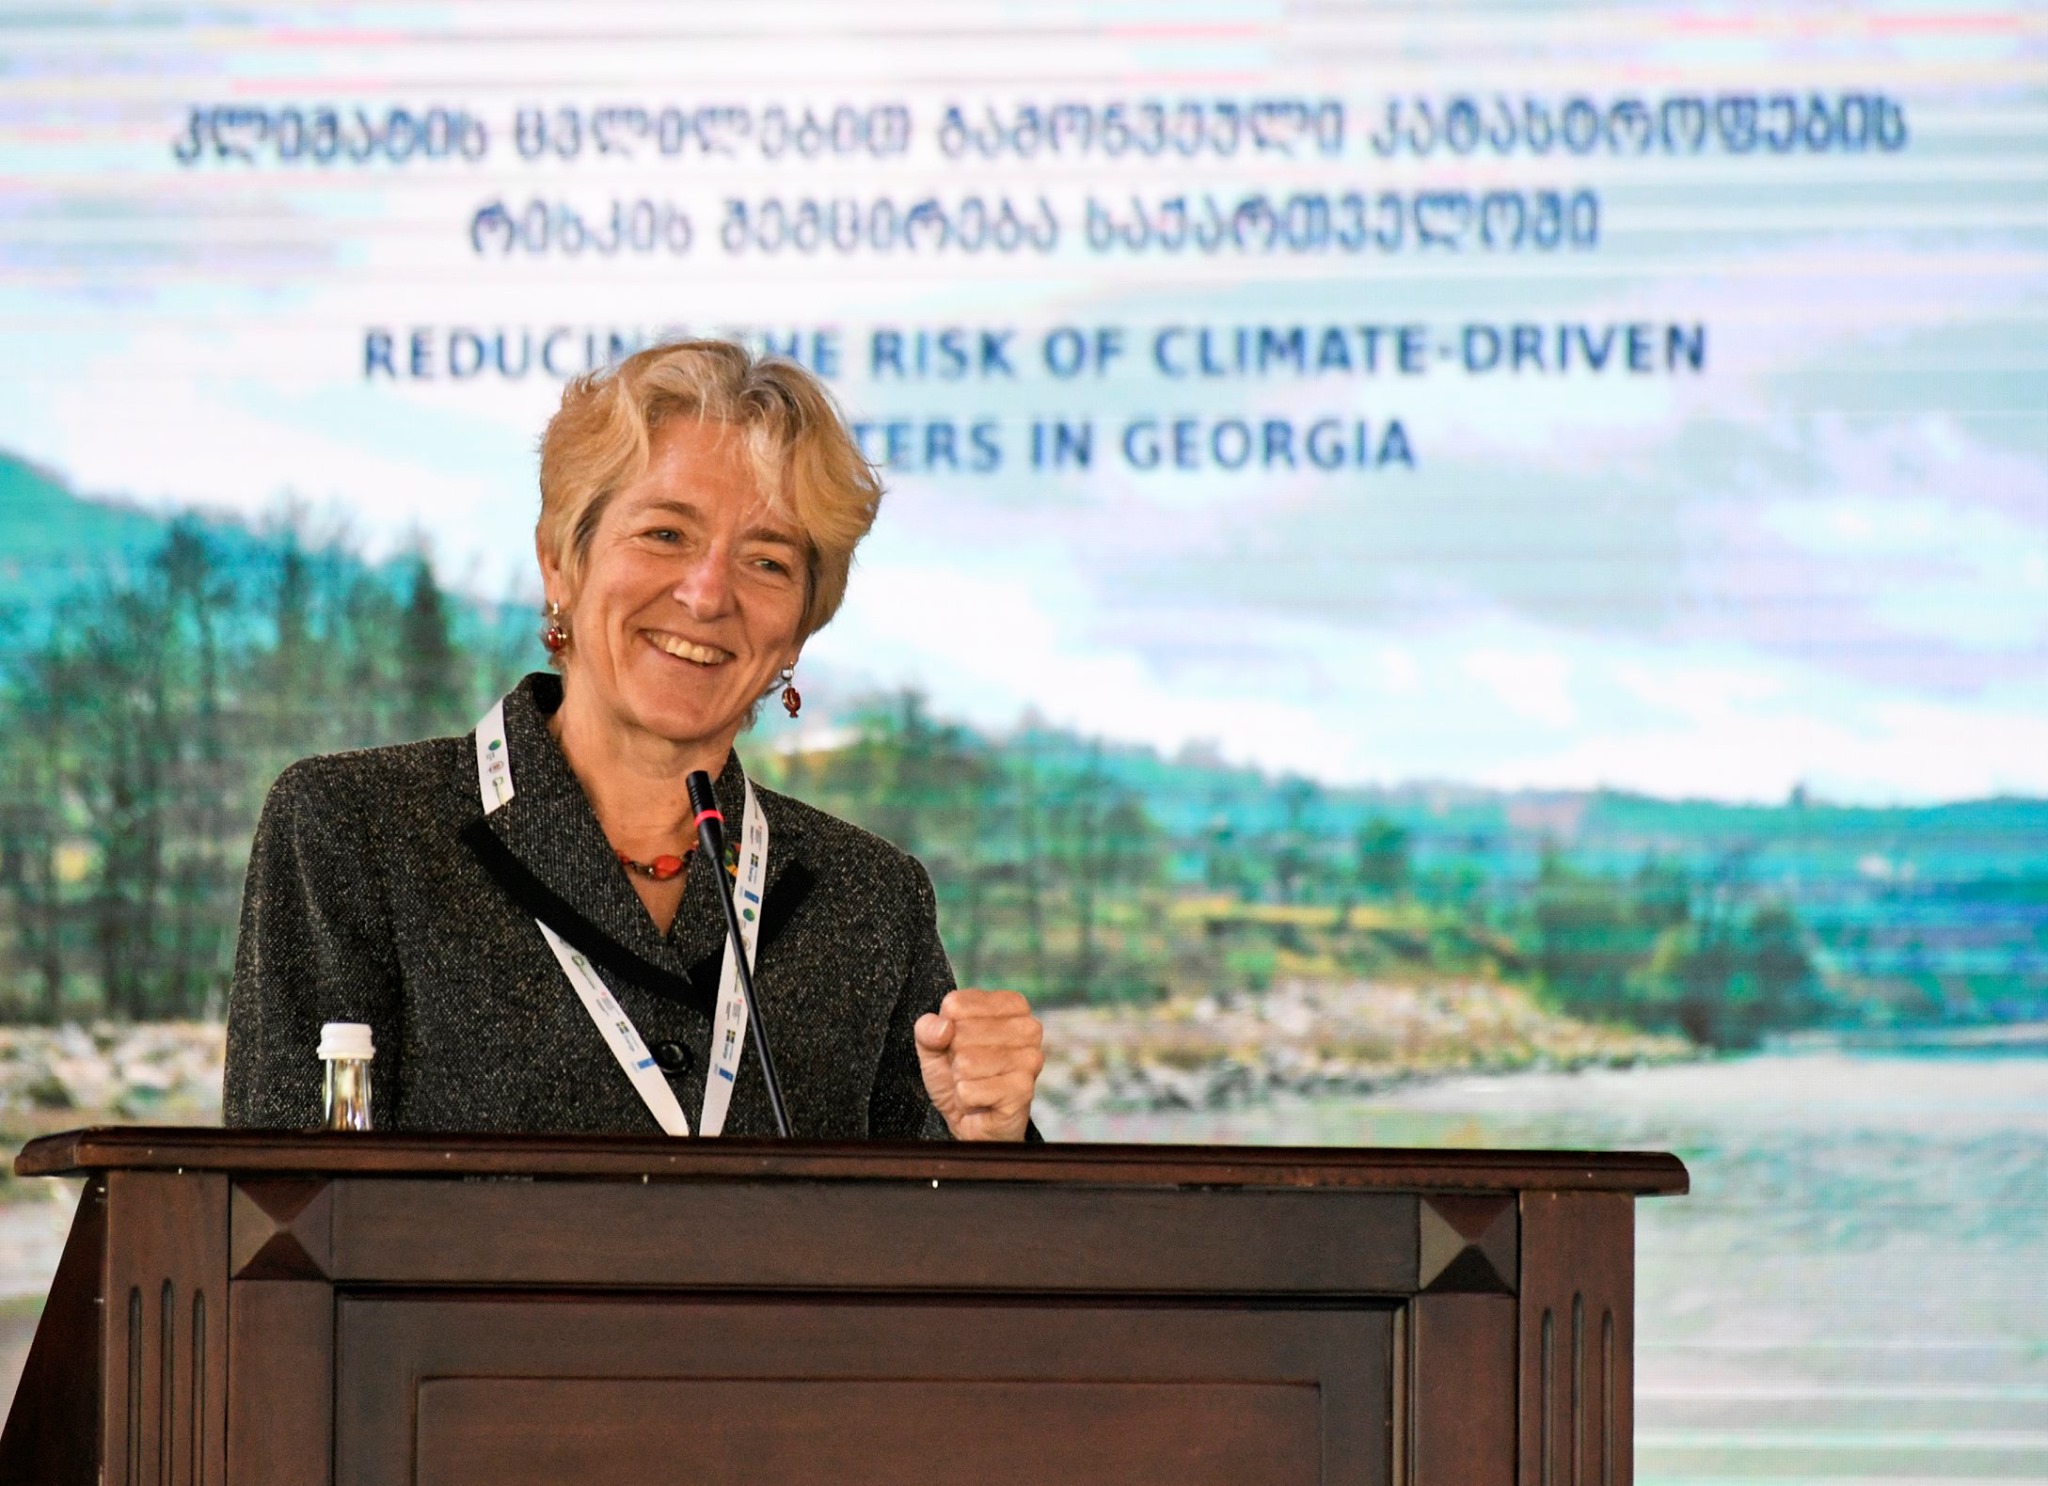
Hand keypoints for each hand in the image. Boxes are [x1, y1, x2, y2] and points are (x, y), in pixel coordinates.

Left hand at [914, 988, 1043, 1140]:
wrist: (975, 1122)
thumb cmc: (960, 1076)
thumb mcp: (934, 1046)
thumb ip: (928, 1029)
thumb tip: (944, 1028)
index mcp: (1010, 1005)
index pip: (956, 1004)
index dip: (947, 1030)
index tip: (961, 1045)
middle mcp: (1028, 1027)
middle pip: (960, 1033)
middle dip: (955, 1057)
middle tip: (969, 1070)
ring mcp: (1030, 1058)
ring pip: (966, 1062)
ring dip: (960, 1080)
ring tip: (976, 1084)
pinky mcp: (1023, 1089)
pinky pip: (969, 1090)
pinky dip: (965, 1100)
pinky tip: (981, 1101)